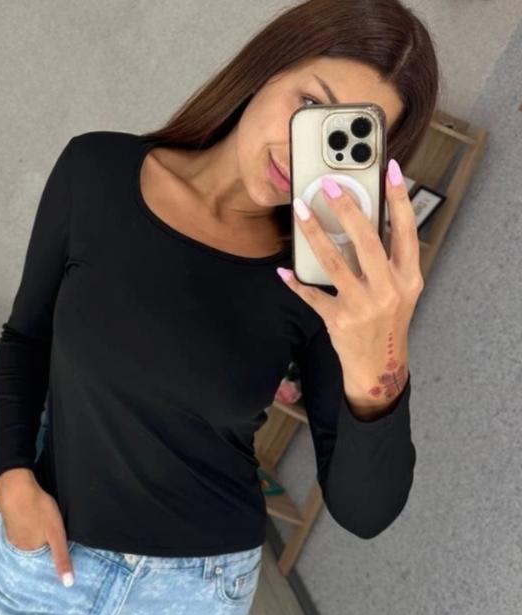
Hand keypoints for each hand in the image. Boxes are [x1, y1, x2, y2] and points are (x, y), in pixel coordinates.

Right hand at [0, 481, 74, 586]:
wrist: (16, 485)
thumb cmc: (39, 508)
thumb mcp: (56, 534)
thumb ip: (61, 557)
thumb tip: (68, 584)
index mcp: (29, 551)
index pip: (43, 561)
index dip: (52, 554)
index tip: (57, 547)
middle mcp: (17, 545)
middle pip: (35, 549)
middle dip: (43, 544)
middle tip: (50, 531)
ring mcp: (11, 531)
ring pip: (28, 537)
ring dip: (34, 533)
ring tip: (43, 524)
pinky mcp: (10, 518)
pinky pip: (21, 526)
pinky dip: (27, 523)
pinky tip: (32, 516)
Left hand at [277, 160, 423, 398]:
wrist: (379, 365)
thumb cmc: (388, 321)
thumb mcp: (401, 290)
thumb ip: (390, 259)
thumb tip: (367, 221)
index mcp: (408, 277)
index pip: (406, 230)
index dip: (398, 199)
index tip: (390, 170)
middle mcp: (388, 289)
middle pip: (367, 241)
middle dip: (347, 209)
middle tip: (329, 186)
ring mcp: (363, 306)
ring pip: (334, 262)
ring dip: (314, 234)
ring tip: (300, 211)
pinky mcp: (339, 320)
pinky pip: (312, 295)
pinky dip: (296, 283)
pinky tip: (284, 272)